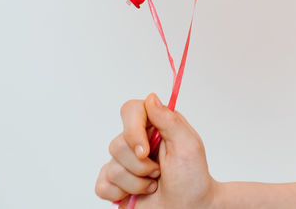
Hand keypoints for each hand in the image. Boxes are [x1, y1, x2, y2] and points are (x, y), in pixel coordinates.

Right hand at [94, 93, 218, 206]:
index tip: (145, 151)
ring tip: (154, 185)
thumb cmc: (193, 178)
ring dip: (136, 183)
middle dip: (140, 166)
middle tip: (159, 173)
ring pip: (110, 167)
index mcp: (156, 126)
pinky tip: (137, 195)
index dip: (132, 130)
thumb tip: (151, 98)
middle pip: (117, 144)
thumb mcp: (189, 145)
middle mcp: (137, 142)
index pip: (131, 110)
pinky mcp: (114, 185)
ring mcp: (124, 164)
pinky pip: (101, 186)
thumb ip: (170, 120)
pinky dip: (120, 193)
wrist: (188, 208)